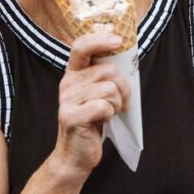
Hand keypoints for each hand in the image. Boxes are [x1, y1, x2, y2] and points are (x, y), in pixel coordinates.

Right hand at [52, 32, 130, 180]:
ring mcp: (67, 100)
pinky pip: (103, 107)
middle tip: (122, 101)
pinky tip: (103, 121)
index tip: (118, 39)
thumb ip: (105, 75)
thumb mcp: (97, 93)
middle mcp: (67, 83)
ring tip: (109, 112)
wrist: (76, 154)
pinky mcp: (71, 116)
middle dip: (123, 87)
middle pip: (108, 71)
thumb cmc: (92, 121)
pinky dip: (110, 115)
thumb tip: (125, 55)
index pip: (81, 46)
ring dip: (117, 104)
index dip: (99, 39)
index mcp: (73, 73)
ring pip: (109, 90)